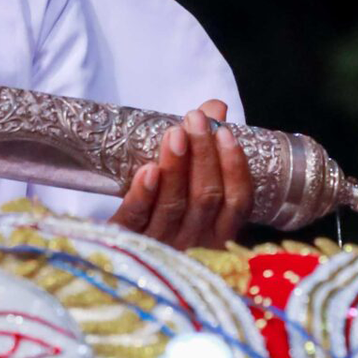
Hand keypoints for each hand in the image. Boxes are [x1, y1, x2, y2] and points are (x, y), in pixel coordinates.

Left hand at [109, 100, 252, 251]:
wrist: (120, 251)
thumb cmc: (166, 208)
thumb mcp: (189, 182)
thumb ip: (206, 146)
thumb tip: (216, 107)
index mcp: (217, 232)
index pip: (237, 202)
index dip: (234, 167)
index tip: (224, 132)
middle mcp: (194, 241)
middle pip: (205, 199)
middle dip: (203, 155)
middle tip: (195, 119)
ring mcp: (161, 245)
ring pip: (173, 205)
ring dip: (176, 166)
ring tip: (174, 133)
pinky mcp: (127, 241)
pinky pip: (136, 218)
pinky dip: (143, 194)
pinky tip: (148, 169)